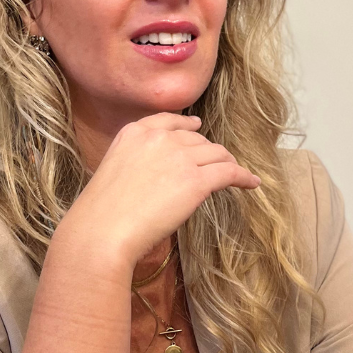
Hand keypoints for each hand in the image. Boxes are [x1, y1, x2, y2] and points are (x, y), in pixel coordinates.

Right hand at [59, 113, 260, 267]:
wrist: (103, 230)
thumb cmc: (101, 213)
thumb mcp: (114, 170)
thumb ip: (139, 161)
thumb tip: (164, 173)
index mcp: (134, 133)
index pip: (170, 122)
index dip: (188, 125)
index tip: (197, 127)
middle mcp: (159, 139)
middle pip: (197, 139)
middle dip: (208, 151)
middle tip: (215, 164)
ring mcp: (179, 158)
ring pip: (216, 153)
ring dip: (227, 163)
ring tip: (235, 173)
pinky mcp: (196, 182)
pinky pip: (229, 172)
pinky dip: (243, 177)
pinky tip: (251, 183)